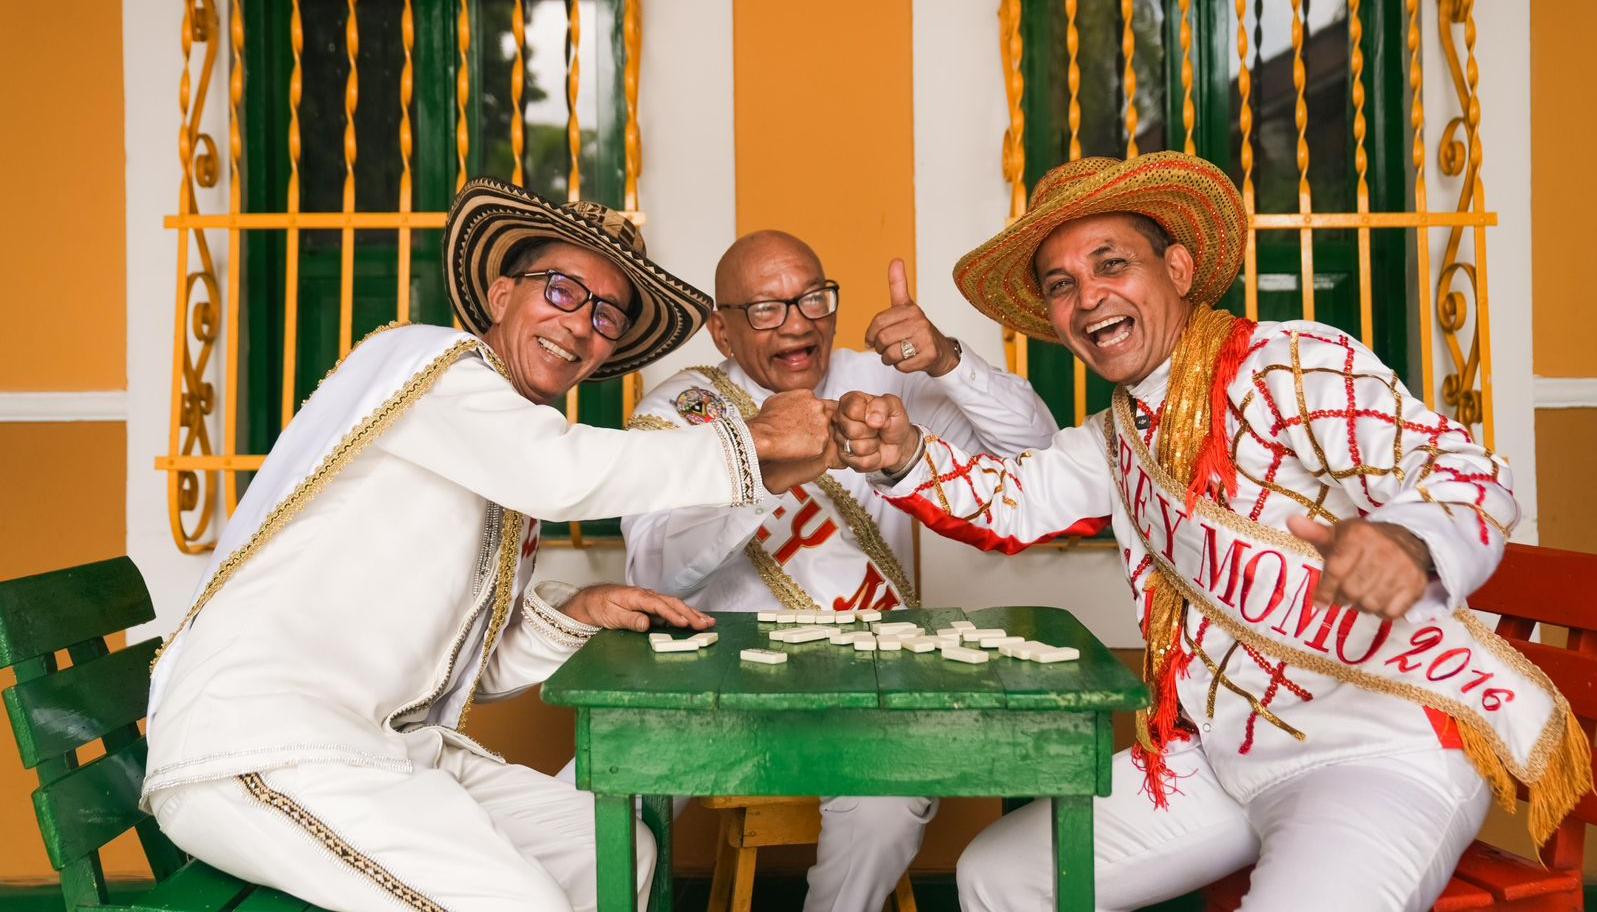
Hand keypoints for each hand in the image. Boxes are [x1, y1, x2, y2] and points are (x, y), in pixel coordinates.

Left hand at [559, 584, 715, 632]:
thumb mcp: (611, 615)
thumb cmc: (600, 607)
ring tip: (708, 621)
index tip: (684, 623)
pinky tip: (695, 618)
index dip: (672, 615)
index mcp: (638, 597)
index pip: (659, 606)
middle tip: (705, 624)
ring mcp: (651, 599)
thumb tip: (647, 624)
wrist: (592, 600)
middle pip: (673, 604)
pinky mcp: (652, 605)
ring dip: (692, 613)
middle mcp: (648, 595)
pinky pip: (671, 608)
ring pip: (675, 604)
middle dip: (690, 614)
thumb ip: (630, 619)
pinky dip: (685, 613)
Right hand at [746, 390, 841, 491]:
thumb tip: (795, 401)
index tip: (808, 421)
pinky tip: (800, 449)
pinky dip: (813, 450)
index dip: (815, 414)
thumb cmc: (766, 420)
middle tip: (805, 432)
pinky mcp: (822, 443)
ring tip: (800, 442)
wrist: (763, 436)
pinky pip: (821, 447)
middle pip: (828, 416)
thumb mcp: (778, 398)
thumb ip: (794, 398)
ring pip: (826, 432)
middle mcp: (819, 408)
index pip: (821, 404)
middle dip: (819, 424)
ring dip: (817, 437)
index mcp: (809, 396)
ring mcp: (822, 425)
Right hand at [832, 391, 921, 474]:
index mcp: (849, 402)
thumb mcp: (894, 405)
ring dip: (873, 445)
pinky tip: (873, 450)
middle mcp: (840, 420)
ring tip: (875, 439)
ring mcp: (841, 440)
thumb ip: (882, 405)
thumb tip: (872, 418)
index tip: (878, 415)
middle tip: (877, 428)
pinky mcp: (845, 458)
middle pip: (852, 430)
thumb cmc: (893, 421)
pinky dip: (874, 458)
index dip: (870, 415)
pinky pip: (861, 462)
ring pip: (857, 447)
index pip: (852, 409)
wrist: (899, 442)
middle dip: (871, 431)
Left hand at [864, 258, 958, 376]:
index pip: (878, 322)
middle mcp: (919, 322)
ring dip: (890, 359)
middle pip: (882, 339)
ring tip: (899, 353)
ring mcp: (926, 339)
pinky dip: (901, 367)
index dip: (870, 334)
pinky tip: (910, 360)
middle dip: (880, 348)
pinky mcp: (929, 355)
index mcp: (910, 309)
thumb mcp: (907, 305)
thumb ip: (898, 285)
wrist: (942, 350)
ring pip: (890, 354)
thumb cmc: (918, 329)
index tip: (871, 339)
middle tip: (887, 348)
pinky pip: (902, 366)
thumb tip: (896, 260)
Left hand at [1287, 516, 1433, 619]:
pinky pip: (1390, 612)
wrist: (1409, 539)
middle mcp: (1383, 549)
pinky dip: (1382, 611)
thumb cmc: (1363, 542)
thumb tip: (1290, 521)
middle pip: (1351, 591)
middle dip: (1344, 597)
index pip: (1335, 571)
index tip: (1320, 602)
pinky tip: (1382, 596)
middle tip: (1347, 593)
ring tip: (1364, 591)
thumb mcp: (1337, 534)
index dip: (1325, 590)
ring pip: (1370, 604)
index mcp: (1358, 535)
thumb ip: (1313, 533)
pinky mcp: (1416, 584)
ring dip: (1363, 605)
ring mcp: (1402, 567)